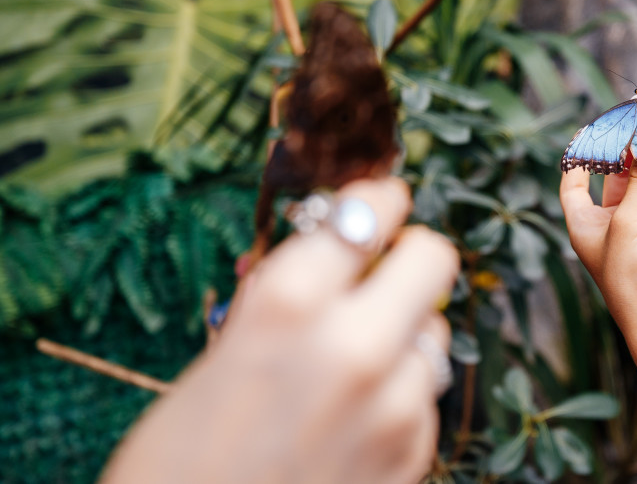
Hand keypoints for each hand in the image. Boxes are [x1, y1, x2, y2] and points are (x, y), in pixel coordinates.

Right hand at [102, 177, 459, 483]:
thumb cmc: (178, 462)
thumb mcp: (218, 358)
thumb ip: (280, 300)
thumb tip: (324, 253)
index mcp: (289, 303)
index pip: (369, 213)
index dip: (378, 201)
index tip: (380, 202)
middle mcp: (355, 343)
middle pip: (434, 256)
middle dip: (409, 256)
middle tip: (384, 270)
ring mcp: (394, 403)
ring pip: (437, 329)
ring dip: (406, 331)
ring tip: (360, 356)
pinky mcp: (413, 452)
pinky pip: (426, 394)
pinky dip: (402, 392)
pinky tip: (360, 414)